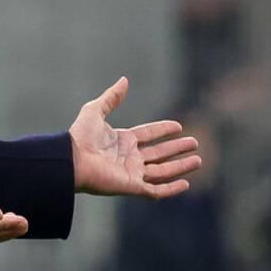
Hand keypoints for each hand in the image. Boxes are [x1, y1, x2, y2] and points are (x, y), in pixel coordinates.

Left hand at [69, 77, 201, 197]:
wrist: (72, 160)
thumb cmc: (80, 136)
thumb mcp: (95, 110)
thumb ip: (111, 97)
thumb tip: (124, 80)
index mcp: (122, 141)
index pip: (148, 135)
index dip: (163, 130)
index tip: (178, 126)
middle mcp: (129, 158)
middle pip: (159, 153)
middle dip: (177, 149)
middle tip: (195, 142)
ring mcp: (132, 173)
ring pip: (162, 171)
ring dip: (180, 166)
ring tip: (198, 160)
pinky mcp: (132, 187)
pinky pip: (156, 190)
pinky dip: (171, 188)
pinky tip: (186, 183)